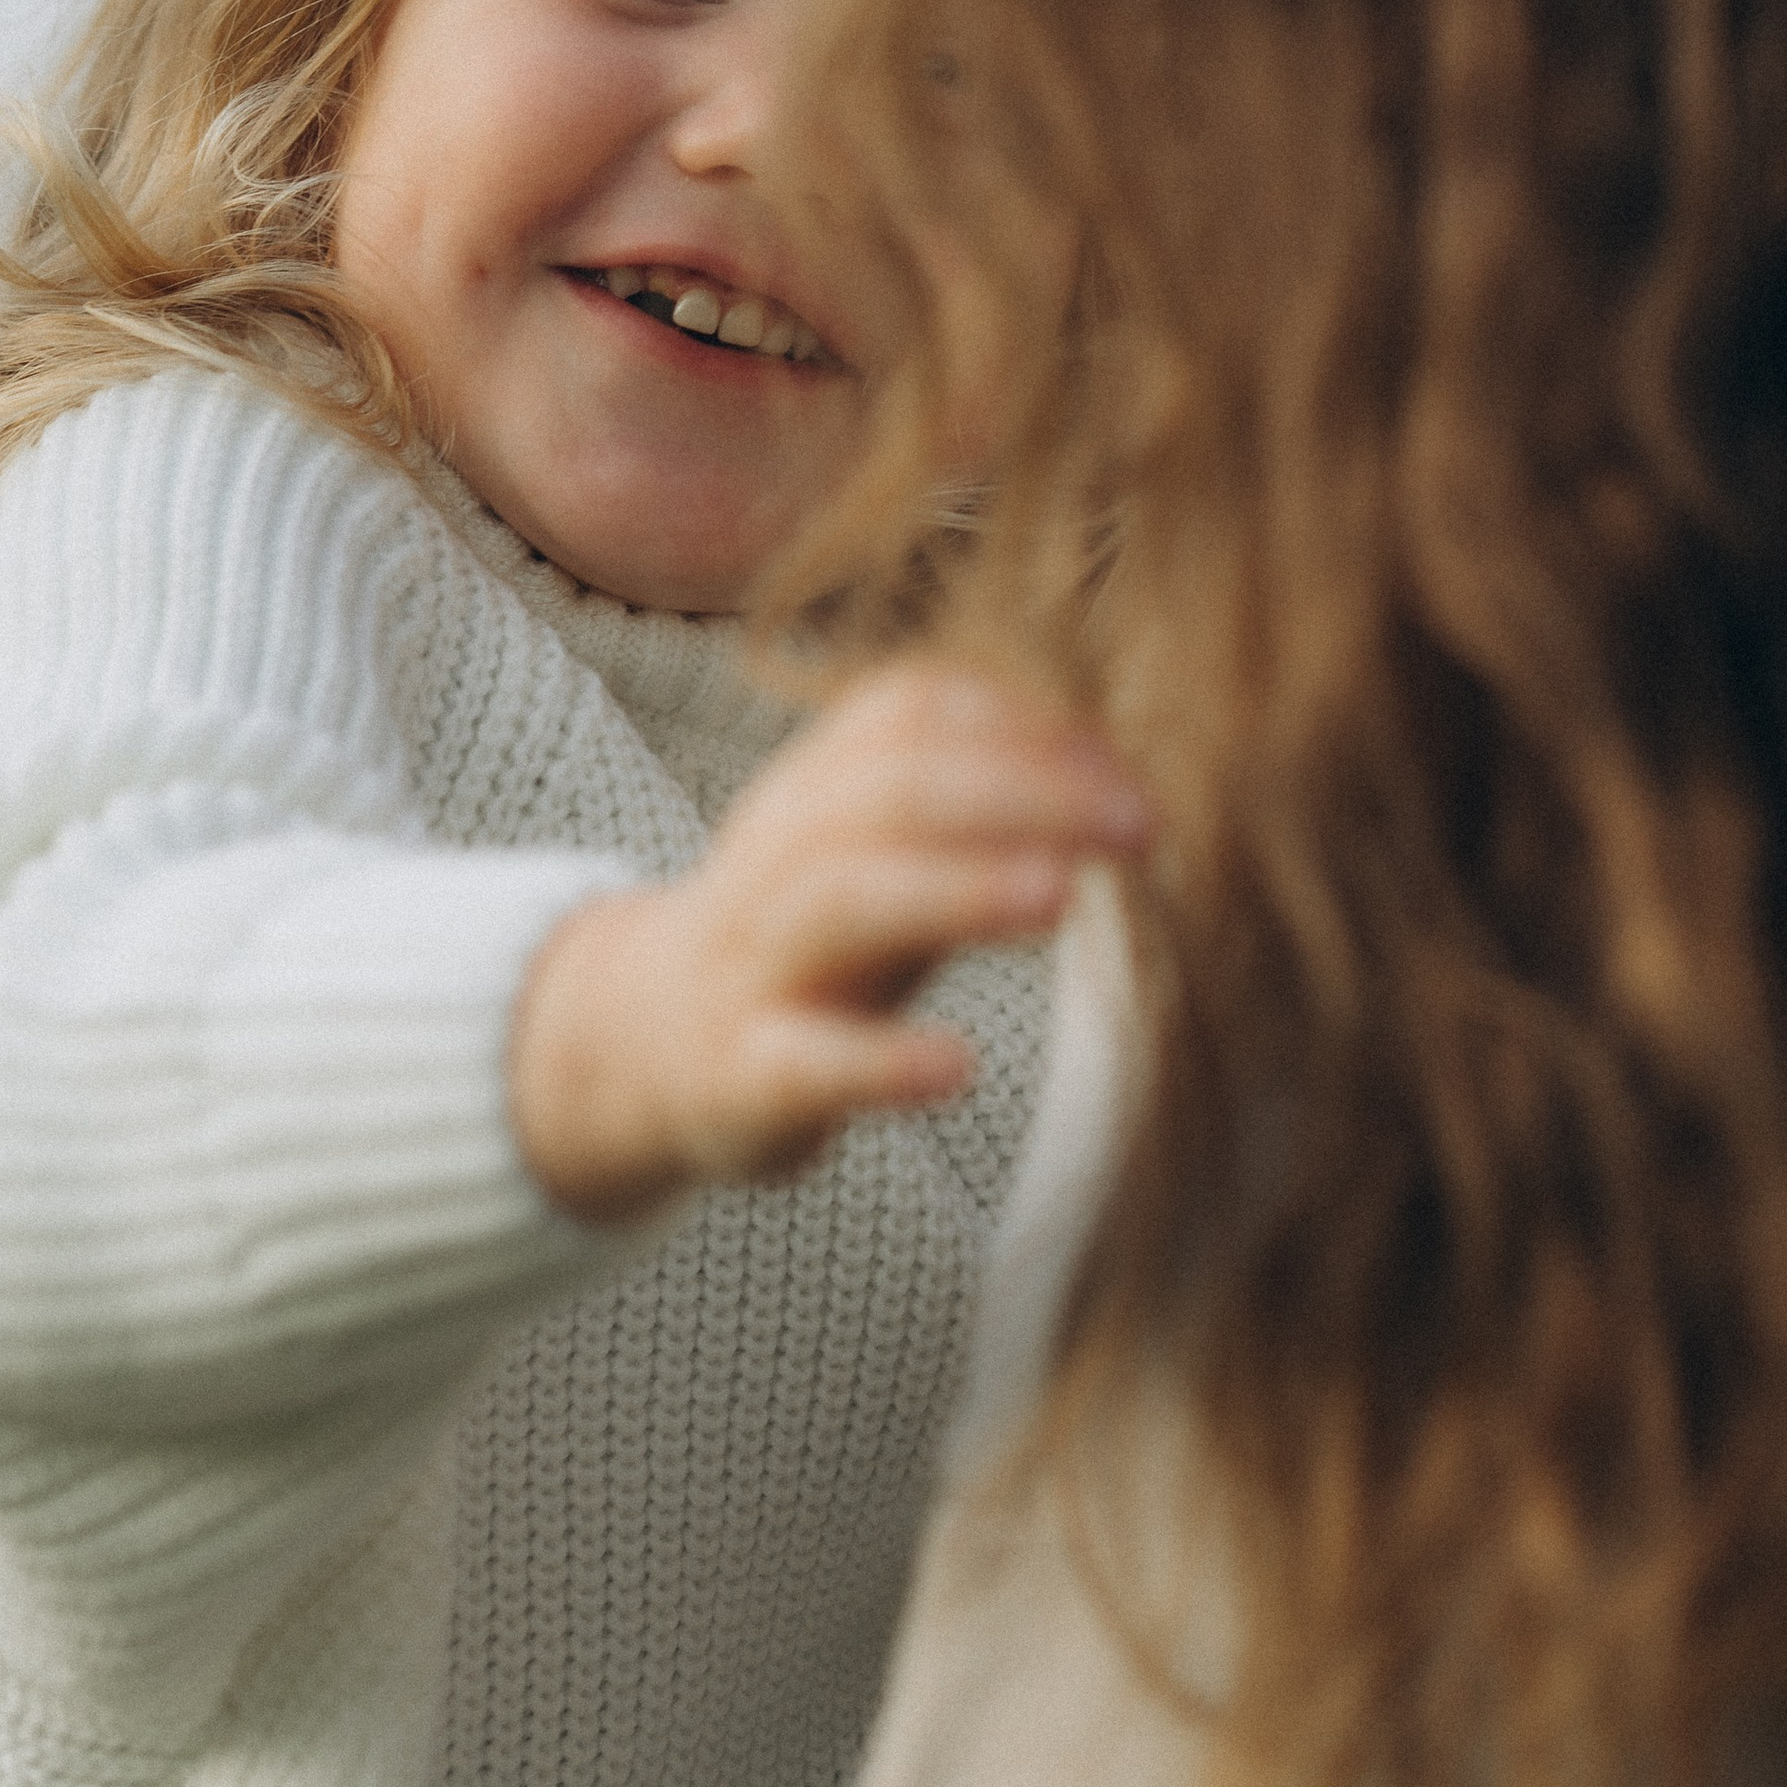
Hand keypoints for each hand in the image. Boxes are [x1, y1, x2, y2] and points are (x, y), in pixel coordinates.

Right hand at [508, 664, 1149, 1223]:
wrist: (645, 1040)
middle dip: (1020, 792)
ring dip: (957, 888)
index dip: (1024, 725)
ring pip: (840, 896)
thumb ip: (975, 807)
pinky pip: (802, 1058)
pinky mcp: (739, 1072)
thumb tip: (1119, 771)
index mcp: (815, 789)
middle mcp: (778, 854)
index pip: (910, 713)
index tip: (1128, 769)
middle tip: (1142, 825)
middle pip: (886, 787)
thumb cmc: (807, 940)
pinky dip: (879, 1059)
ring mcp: (753, 960)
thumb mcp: (876, 853)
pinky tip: (958, 1065)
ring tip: (1063, 900)